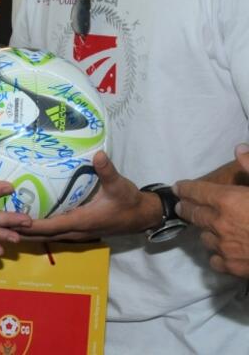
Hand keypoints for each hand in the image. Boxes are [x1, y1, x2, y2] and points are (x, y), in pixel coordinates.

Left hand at [20, 151, 161, 241]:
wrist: (141, 216)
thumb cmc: (128, 201)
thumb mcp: (119, 185)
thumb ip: (107, 171)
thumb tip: (98, 155)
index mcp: (81, 221)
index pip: (50, 226)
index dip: (31, 225)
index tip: (12, 221)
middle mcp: (75, 231)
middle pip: (43, 235)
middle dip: (22, 232)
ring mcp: (76, 232)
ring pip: (47, 236)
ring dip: (28, 232)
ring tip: (6, 223)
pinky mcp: (77, 229)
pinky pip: (53, 232)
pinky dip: (39, 229)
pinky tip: (27, 221)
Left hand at [174, 144, 248, 277]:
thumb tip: (238, 148)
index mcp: (227, 200)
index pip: (196, 191)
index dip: (185, 188)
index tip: (177, 187)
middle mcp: (220, 223)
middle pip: (193, 214)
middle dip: (186, 208)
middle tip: (181, 205)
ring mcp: (225, 247)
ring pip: (203, 237)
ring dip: (205, 231)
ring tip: (208, 228)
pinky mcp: (233, 267)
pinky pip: (215, 260)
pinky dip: (217, 254)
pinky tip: (222, 251)